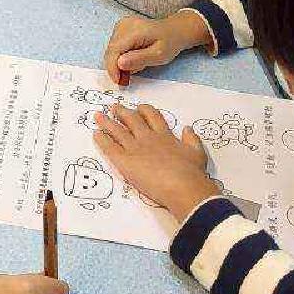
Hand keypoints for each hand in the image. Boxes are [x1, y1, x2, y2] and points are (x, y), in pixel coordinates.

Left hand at [93, 104, 218, 221]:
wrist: (183, 186)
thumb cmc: (192, 172)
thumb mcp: (197, 152)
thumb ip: (191, 139)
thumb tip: (187, 128)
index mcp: (164, 136)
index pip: (152, 116)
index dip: (144, 110)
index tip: (138, 108)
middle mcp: (148, 138)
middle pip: (132, 119)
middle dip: (122, 112)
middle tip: (114, 107)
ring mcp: (134, 148)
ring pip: (117, 130)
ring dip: (106, 122)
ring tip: (98, 116)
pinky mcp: (124, 161)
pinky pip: (109, 147)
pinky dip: (101, 139)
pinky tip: (96, 134)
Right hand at [104, 9, 211, 85]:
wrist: (173, 31)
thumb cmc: (169, 43)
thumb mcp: (159, 55)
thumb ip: (139, 59)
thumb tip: (119, 63)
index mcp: (134, 30)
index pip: (114, 50)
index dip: (112, 68)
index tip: (118, 81)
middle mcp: (124, 25)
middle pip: (111, 51)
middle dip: (116, 68)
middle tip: (125, 81)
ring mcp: (121, 26)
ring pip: (112, 51)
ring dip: (118, 64)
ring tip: (133, 70)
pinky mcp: (120, 29)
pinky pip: (115, 48)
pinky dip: (120, 58)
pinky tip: (131, 61)